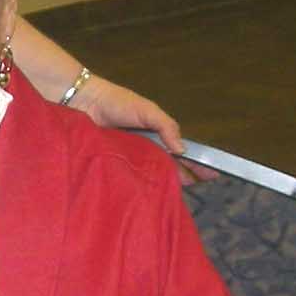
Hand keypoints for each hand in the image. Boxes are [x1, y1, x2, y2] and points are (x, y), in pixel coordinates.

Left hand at [72, 77, 217, 184]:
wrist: (84, 102)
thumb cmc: (117, 102)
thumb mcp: (148, 111)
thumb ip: (166, 126)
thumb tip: (182, 150)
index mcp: (156, 134)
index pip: (181, 152)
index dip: (196, 162)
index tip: (212, 174)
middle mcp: (145, 148)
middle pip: (169, 166)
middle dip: (184, 176)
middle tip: (197, 186)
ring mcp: (130, 157)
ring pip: (151, 174)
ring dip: (164, 182)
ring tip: (177, 192)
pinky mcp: (115, 164)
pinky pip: (131, 176)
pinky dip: (141, 184)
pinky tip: (149, 193)